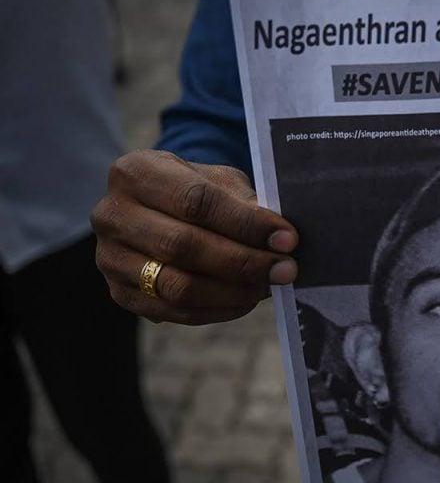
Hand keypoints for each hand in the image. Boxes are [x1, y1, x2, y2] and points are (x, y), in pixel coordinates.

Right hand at [91, 150, 298, 324]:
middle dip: (244, 261)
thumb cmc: (195, 189)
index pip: (196, 201)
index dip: (246, 223)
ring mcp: (109, 257)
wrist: (157, 208)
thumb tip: (279, 238)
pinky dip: (217, 310)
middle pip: (184, 246)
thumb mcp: (219, 181)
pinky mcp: (119, 292)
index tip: (288, 239)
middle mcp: (112, 214)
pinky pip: (173, 311)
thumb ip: (244, 204)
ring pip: (177, 285)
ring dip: (233, 291)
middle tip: (286, 269)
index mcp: (136, 172)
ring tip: (268, 286)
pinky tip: (246, 300)